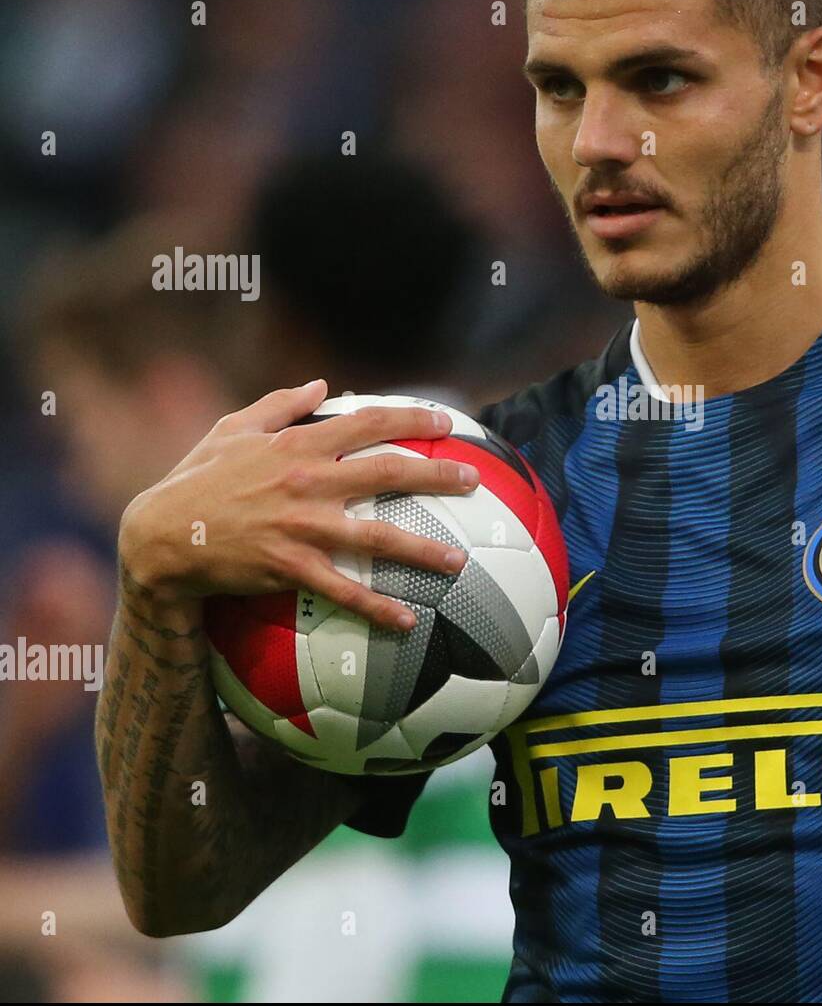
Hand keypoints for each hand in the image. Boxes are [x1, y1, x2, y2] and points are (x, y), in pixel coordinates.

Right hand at [118, 379, 476, 629]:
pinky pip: (344, 591)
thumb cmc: (198, 478)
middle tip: (475, 481)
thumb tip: (324, 383)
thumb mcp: (233, 428)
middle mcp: (309, 481)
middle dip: (438, 476)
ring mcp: (303, 526)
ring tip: (459, 562)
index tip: (447, 425)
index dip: (412, 420)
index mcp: (298, 444)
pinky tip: (407, 622)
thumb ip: (281, 403)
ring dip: (423, 551)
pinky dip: (377, 609)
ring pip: (377, 537)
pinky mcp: (291, 567)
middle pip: (388, 472)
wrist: (161, 536)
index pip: (368, 423)